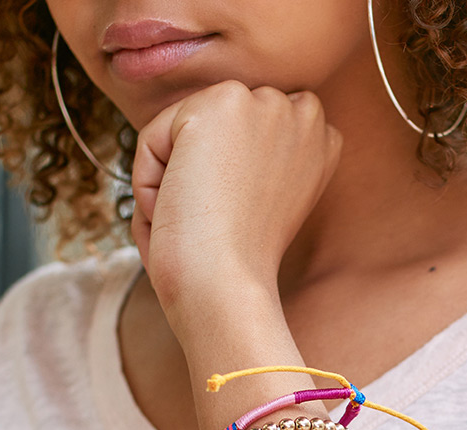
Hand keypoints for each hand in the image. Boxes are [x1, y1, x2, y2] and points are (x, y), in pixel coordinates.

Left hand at [130, 82, 340, 334]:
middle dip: (197, 179)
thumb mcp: (255, 209)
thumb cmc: (229, 270)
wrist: (226, 289)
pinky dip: (146, 182)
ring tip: (193, 220)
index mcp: (320, 142)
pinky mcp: (221, 104)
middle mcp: (304, 113)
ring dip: (170, 182)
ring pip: (180, 132)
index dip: (222, 185)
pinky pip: (151, 138)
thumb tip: (194, 147)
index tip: (230, 225)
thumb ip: (246, 165)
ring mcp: (265, 103)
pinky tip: (174, 209)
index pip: (246, 137)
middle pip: (213, 132)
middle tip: (212, 227)